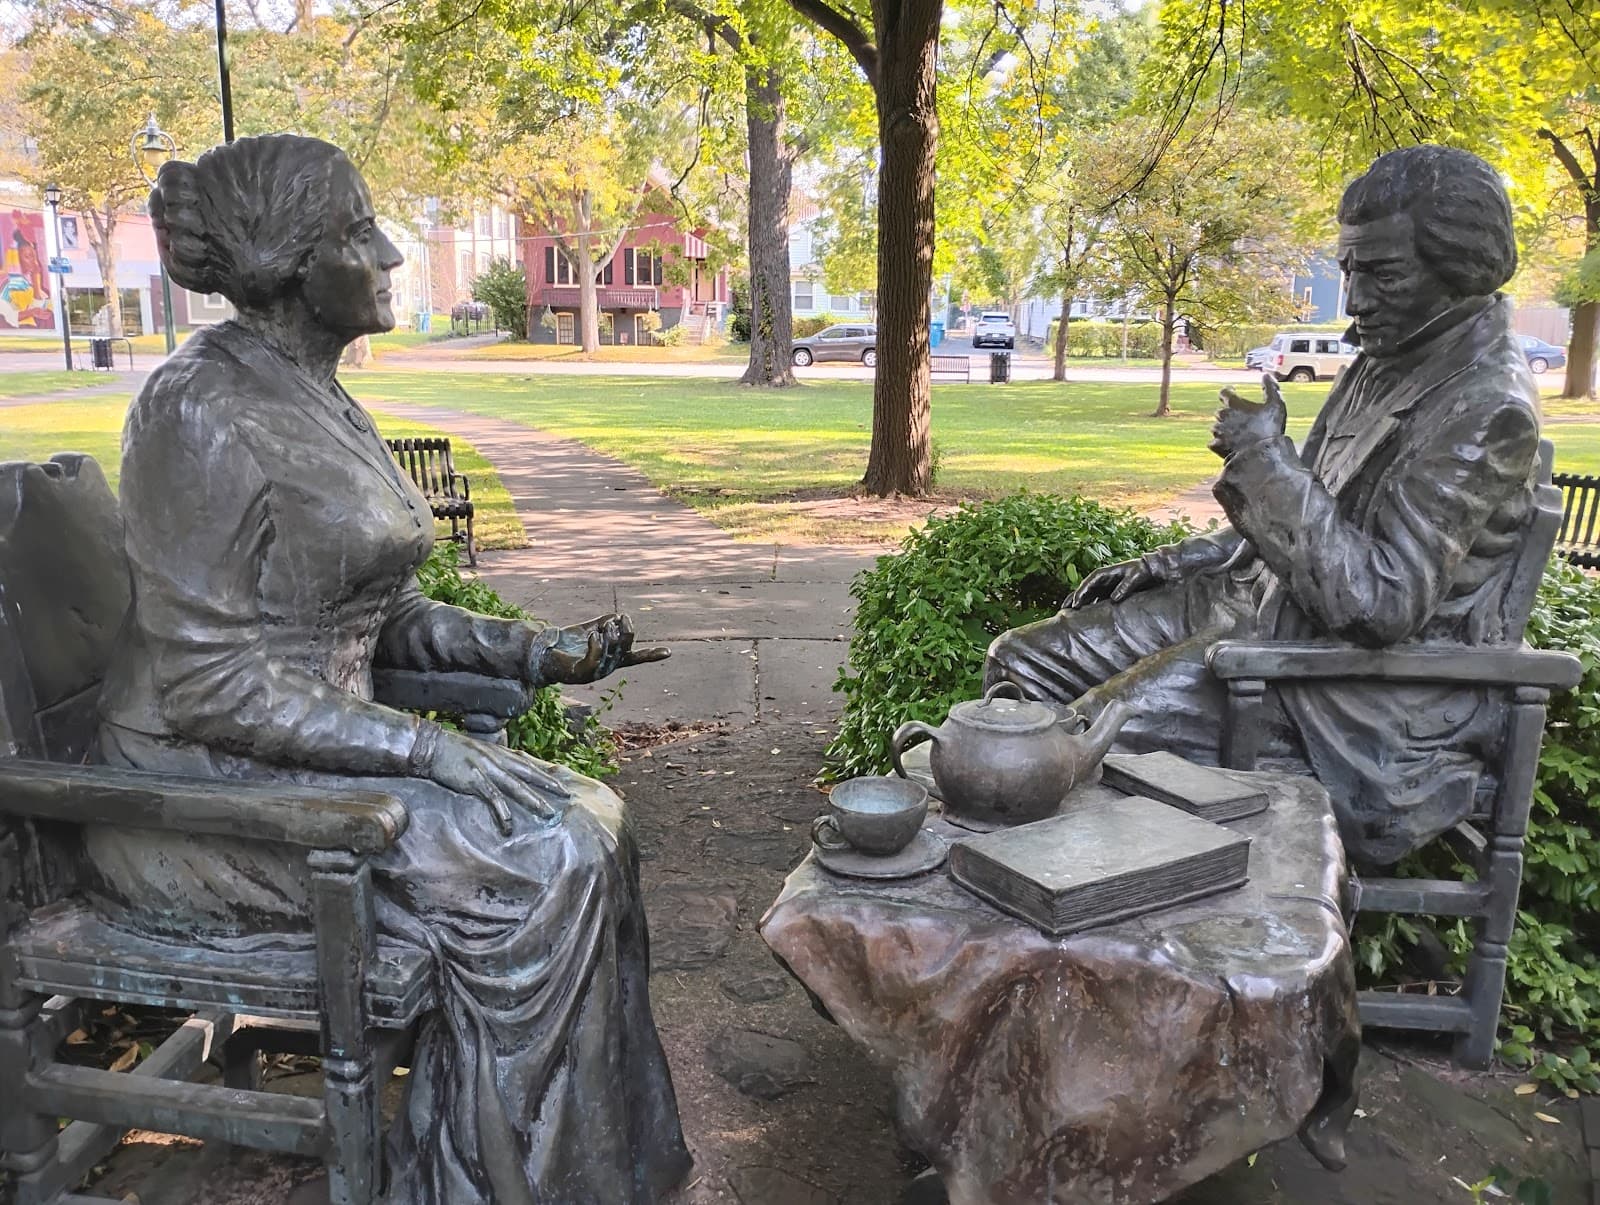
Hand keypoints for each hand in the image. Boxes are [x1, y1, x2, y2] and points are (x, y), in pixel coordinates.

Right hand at [427, 729, 569, 833]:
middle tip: (567, 795)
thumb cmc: (453, 750)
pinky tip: (509, 827)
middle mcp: (498, 760)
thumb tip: (508, 768)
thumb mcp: (479, 751)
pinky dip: (502, 814)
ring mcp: (488, 770)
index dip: (546, 774)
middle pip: (529, 774)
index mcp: (499, 754)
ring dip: (533, 800)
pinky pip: (493, 799)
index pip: (528, 764)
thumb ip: (494, 760)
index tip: (561, 783)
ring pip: (517, 787)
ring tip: (548, 813)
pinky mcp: (475, 781)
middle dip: (549, 785)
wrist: (432, 747)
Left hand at [539, 613, 669, 685]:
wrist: (541, 653)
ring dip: (610, 635)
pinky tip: (594, 635)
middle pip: (626, 648)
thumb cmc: (566, 643)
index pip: (635, 656)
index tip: (669, 652)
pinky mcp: (582, 674)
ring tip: (602, 627)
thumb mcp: (589, 628)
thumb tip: (618, 617)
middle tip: (619, 619)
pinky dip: (598, 644)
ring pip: (613, 652)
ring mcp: (595, 672)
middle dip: (625, 631)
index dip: (651, 655)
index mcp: (611, 658)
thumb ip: (605, 622)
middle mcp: (607, 667)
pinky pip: (596, 658)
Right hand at [1065, 558, 1157, 608]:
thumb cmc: (1142, 571)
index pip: (1088, 583)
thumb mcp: (1135, 576)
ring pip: (1087, 596)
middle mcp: (1101, 580)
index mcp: (1104, 573)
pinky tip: (1084, 619)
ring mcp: (1103, 588)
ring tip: (1068, 615)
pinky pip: (1095, 602)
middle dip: (1073, 599)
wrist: (1150, 571)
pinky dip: (1088, 609)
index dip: (1081, 593)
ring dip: (1078, 605)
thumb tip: (1113, 599)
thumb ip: (1125, 586)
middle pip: (1083, 590)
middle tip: (1063, 611)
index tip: (1076, 604)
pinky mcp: (1108, 594)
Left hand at [1210, 373, 1288, 459]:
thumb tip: (1266, 375)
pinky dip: (1222, 443)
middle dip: (1230, 414)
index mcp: (1233, 404)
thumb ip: (1271, 388)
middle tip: (1242, 419)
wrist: (1261, 457)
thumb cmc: (1269, 429)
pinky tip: (1233, 446)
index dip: (1229, 392)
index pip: (1224, 392)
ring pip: (1218, 427)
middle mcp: (1222, 417)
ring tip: (1239, 434)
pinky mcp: (1216, 447)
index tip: (1233, 392)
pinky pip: (1215, 442)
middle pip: (1222, 411)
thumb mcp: (1276, 405)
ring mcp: (1217, 432)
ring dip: (1226, 429)